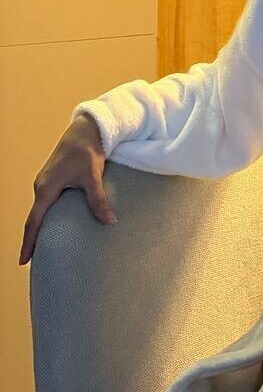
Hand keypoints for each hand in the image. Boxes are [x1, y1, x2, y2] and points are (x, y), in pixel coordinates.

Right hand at [19, 114, 114, 265]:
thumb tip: (110, 221)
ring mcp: (45, 181)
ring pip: (40, 210)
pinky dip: (46, 215)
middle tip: (32, 261)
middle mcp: (41, 186)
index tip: (23, 261)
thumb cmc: (87, 151)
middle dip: (31, 240)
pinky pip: (46, 202)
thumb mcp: (93, 176)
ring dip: (39, 227)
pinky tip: (53, 223)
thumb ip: (98, 200)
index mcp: (46, 189)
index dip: (28, 243)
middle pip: (34, 219)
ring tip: (42, 246)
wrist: (86, 129)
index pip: (33, 223)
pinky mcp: (52, 178)